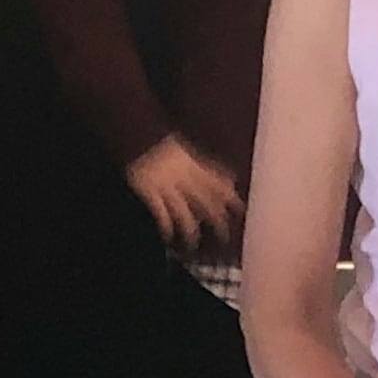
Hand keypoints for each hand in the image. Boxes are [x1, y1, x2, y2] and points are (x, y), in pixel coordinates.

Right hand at [124, 136, 245, 253]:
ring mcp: (166, 185)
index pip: (216, 184)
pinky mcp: (149, 191)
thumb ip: (205, 165)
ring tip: (192, 243)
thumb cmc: (159, 142)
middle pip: (204, 201)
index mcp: (193, 165)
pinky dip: (165, 225)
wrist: (137, 134)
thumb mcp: (187, 149)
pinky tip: (168, 235)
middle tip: (224, 236)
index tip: (240, 210)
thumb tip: (230, 179)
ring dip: (189, 230)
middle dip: (216, 220)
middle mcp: (183, 176)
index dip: (229, 197)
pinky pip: (160, 212)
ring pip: (183, 212)